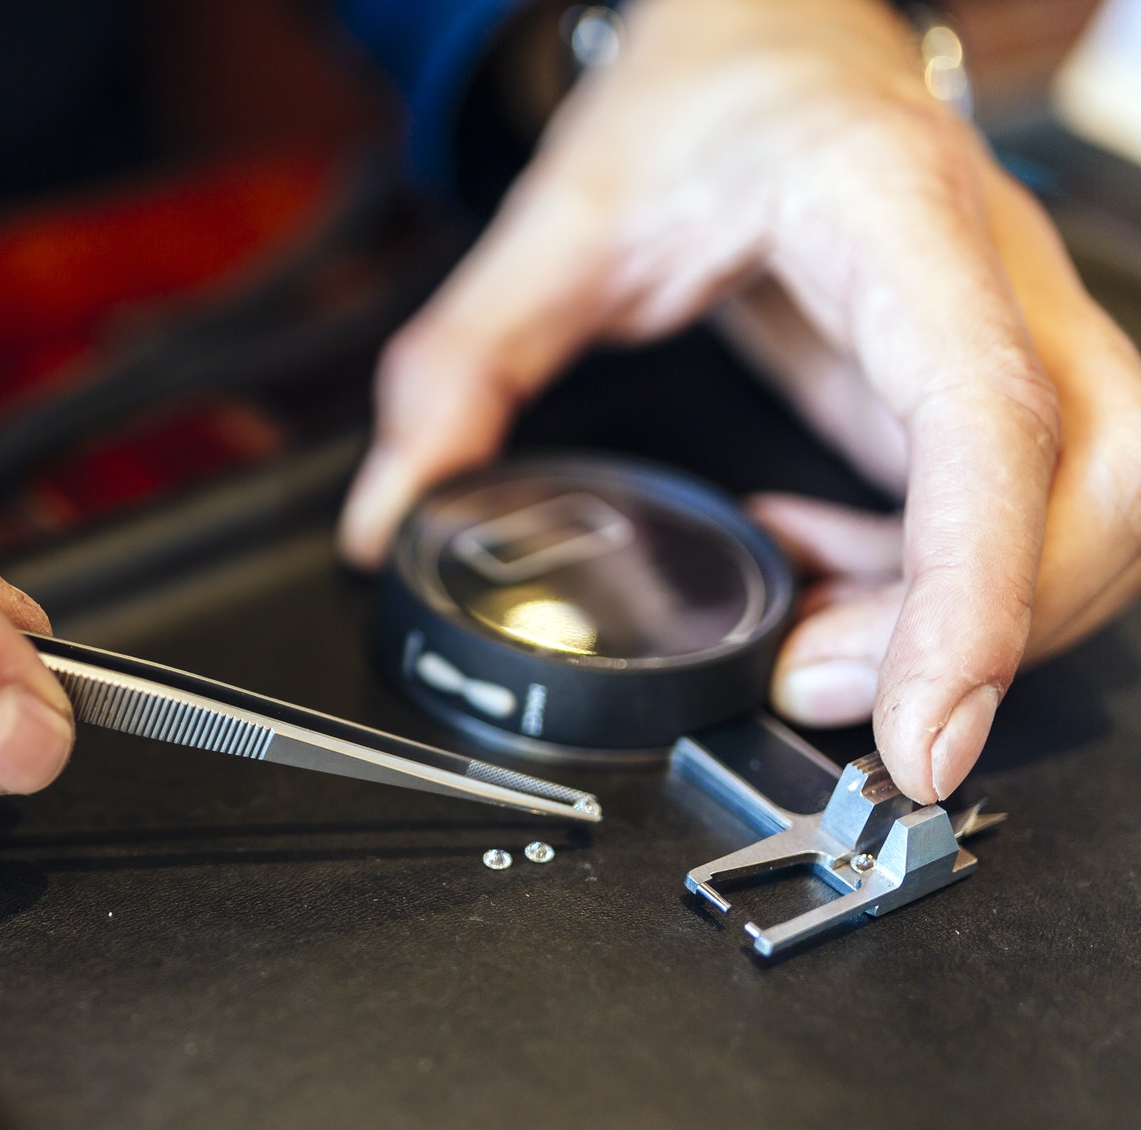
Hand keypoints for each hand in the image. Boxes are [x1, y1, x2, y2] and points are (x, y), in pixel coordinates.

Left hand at [339, 0, 1140, 801]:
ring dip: (966, 616)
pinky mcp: (980, 379)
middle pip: (1098, 487)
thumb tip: (394, 508)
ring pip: (1091, 510)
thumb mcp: (557, 218)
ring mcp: (1007, 328)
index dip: (973, 591)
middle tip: (819, 688)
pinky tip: (820, 576)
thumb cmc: (697, 95)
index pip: (983, 421)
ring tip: (807, 642)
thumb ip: (462, 364)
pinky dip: (931, 586)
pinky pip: (1018, 513)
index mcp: (890, 216)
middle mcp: (988, 273)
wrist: (768, 31)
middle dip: (989, 629)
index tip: (923, 724)